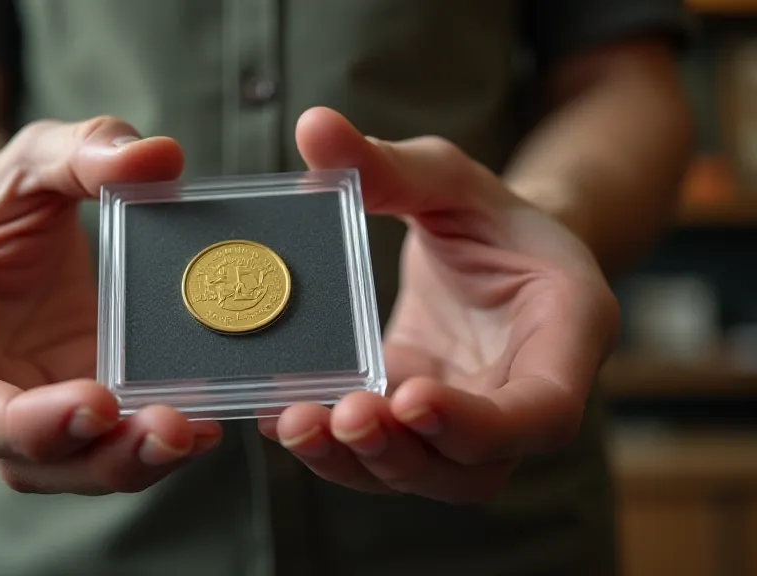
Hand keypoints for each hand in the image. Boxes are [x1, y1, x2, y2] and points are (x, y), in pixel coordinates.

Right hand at [0, 117, 221, 494]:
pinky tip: (204, 422)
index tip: (97, 402)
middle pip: (22, 458)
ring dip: (131, 463)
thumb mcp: (33, 157)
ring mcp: (25, 404)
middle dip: (97, 456)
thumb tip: (160, 158)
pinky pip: (106, 442)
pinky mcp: (71, 403)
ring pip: (68, 466)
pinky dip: (150, 443)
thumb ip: (84, 149)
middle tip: (171, 430)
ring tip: (195, 433)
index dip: (23, 421)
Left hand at [261, 108, 619, 502]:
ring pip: (423, 475)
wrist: (491, 252)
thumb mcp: (450, 179)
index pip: (541, 411)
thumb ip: (390, 165)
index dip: (479, 423)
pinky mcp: (417, 423)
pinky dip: (334, 449)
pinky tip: (282, 418)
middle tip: (341, 416)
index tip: (409, 397)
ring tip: (297, 424)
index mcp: (566, 337)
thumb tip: (313, 127)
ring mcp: (467, 421)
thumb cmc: (487, 214)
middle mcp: (521, 397)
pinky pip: (383, 454)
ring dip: (357, 464)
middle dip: (403, 453)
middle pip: (474, 468)